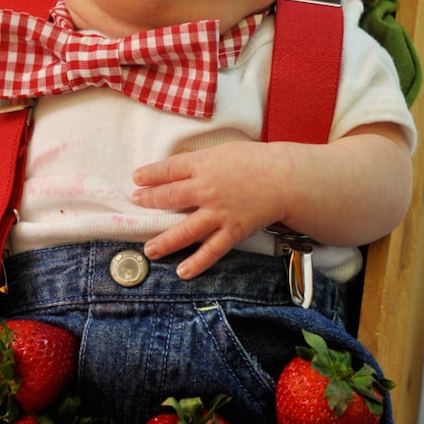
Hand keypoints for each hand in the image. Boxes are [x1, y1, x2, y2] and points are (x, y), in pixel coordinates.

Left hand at [132, 141, 289, 277]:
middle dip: (150, 201)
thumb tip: (180, 167)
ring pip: (184, 230)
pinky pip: (211, 250)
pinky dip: (196, 263)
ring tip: (149, 249)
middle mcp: (205, 190)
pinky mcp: (232, 231)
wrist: (286, 179)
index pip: (168, 170)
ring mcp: (217, 213)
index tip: (137, 179)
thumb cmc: (256, 160)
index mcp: (203, 165)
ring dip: (164, 241)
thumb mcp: (223, 152)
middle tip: (137, 203)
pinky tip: (182, 271)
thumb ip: (201, 162)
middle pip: (170, 197)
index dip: (150, 175)